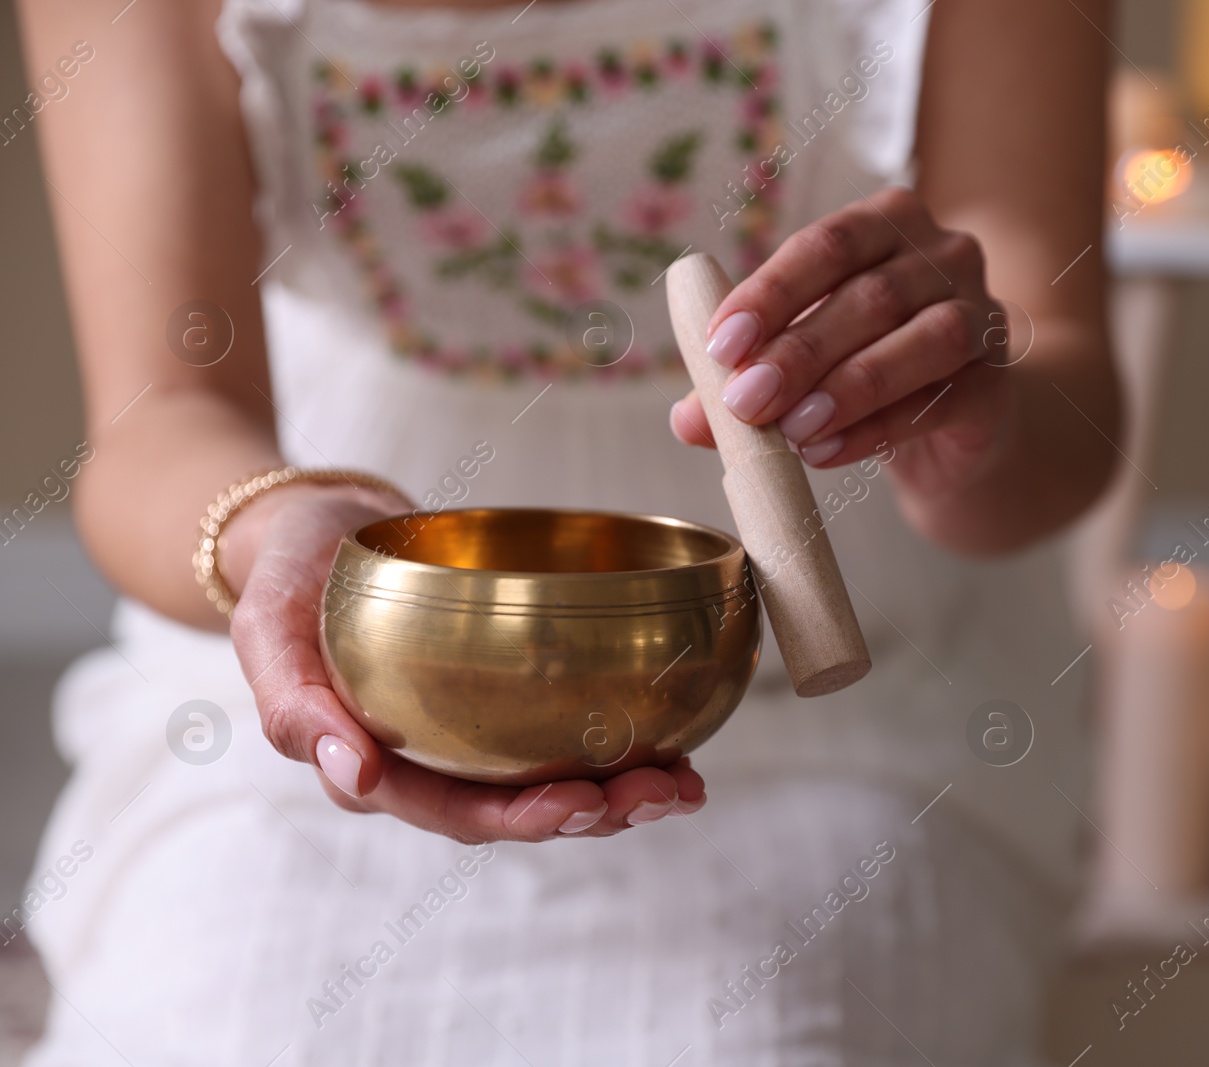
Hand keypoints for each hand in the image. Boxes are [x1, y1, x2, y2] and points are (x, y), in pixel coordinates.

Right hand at [228, 485, 704, 842]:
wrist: (318, 527)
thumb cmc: (287, 576)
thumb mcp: (266, 628)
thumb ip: (292, 705)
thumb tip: (355, 776)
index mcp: (372, 766)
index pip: (454, 812)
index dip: (521, 819)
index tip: (583, 803)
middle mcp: (430, 763)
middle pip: (518, 809)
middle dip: (595, 812)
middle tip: (663, 793)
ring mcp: (469, 733)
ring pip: (551, 780)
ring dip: (621, 790)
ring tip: (684, 783)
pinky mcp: (501, 696)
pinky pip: (563, 731)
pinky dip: (620, 740)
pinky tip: (675, 741)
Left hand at [670, 186, 1018, 497]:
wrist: (955, 423)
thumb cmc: (868, 368)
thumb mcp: (803, 364)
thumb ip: (748, 377)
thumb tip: (688, 417)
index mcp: (888, 225)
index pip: (827, 245)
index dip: (771, 292)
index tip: (720, 344)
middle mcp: (946, 255)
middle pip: (871, 295)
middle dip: (799, 351)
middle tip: (744, 401)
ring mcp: (983, 316)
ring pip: (923, 340)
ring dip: (848, 387)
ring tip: (791, 430)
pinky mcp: (996, 383)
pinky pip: (942, 400)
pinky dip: (878, 429)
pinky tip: (827, 452)